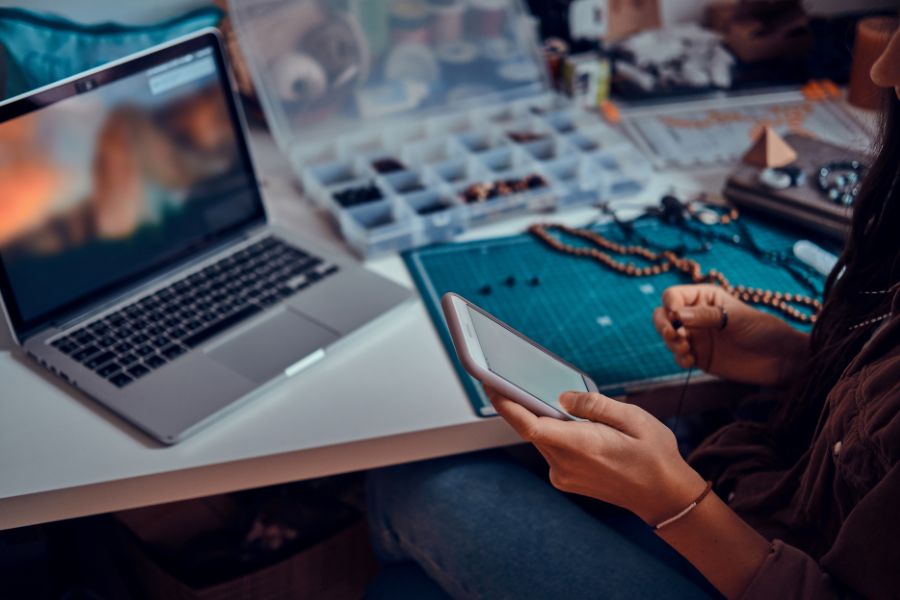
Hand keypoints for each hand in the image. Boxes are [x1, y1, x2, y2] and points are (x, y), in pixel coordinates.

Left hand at [487, 388, 706, 525]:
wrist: (664, 496)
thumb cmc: (654, 455)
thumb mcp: (633, 418)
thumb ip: (594, 404)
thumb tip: (562, 397)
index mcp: (580, 446)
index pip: (529, 424)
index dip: (505, 403)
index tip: (489, 383)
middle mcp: (565, 464)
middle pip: (531, 427)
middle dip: (523, 403)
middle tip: (514, 375)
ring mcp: (563, 475)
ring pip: (540, 437)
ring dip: (543, 418)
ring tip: (552, 396)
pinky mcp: (565, 479)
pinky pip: (550, 448)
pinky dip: (554, 432)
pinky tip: (569, 422)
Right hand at [653, 284, 807, 386]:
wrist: (780, 360)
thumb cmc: (763, 331)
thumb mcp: (736, 318)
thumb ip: (706, 316)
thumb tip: (676, 314)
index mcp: (705, 298)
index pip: (673, 296)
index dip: (670, 304)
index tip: (677, 316)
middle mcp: (696, 316)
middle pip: (663, 315)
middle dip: (662, 324)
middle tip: (673, 335)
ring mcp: (696, 337)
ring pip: (668, 336)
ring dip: (671, 343)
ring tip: (687, 350)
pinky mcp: (699, 357)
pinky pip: (678, 356)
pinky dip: (679, 358)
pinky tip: (691, 361)